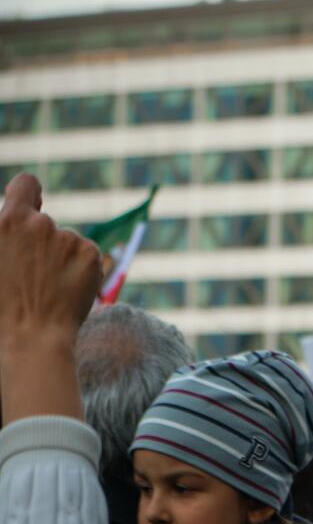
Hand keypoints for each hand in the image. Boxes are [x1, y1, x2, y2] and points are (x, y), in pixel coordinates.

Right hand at [0, 173, 100, 358]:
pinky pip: (85, 254)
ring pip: (65, 241)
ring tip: (45, 288)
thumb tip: (12, 221)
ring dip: (58, 257)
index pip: (26, 185)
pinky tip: (64, 290)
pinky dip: (78, 268)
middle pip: (43, 223)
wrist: (31, 338)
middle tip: (30, 274)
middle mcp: (40, 224)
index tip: (28, 204)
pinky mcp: (91, 254)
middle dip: (38, 242)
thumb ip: (4, 233)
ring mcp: (68, 238)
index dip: (27, 193)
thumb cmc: (0, 306)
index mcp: (8, 222)